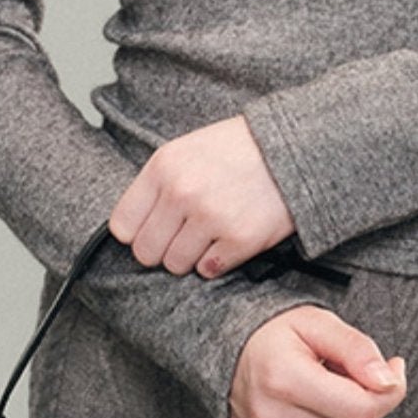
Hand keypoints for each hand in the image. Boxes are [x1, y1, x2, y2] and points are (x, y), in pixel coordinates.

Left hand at [108, 115, 294, 278]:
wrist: (295, 146)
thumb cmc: (240, 149)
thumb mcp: (188, 150)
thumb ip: (159, 184)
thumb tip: (133, 227)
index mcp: (163, 166)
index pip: (122, 225)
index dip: (138, 232)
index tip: (154, 229)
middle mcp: (182, 192)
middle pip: (146, 252)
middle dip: (164, 248)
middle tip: (186, 234)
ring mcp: (210, 217)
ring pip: (176, 265)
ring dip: (193, 255)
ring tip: (212, 232)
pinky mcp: (239, 239)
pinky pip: (209, 270)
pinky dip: (219, 260)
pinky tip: (231, 235)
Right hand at [229, 306, 408, 417]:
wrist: (227, 349)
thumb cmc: (272, 333)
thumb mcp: (318, 323)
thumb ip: (357, 350)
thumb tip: (388, 380)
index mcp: (284, 379)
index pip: (362, 410)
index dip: (390, 391)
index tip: (394, 369)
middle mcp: (271, 416)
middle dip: (363, 394)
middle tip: (344, 367)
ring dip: (342, 410)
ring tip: (320, 381)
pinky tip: (307, 401)